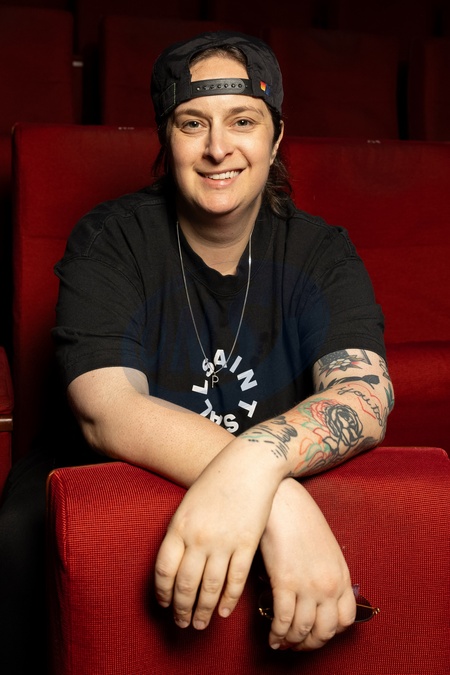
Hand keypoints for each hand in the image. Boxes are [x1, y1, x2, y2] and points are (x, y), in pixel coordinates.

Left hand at [154, 442, 280, 630]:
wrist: (248, 465)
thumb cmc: (216, 480)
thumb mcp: (188, 504)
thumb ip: (180, 532)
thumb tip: (174, 564)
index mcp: (179, 526)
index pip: (164, 570)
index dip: (163, 593)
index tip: (164, 605)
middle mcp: (199, 537)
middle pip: (186, 584)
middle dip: (182, 608)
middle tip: (181, 623)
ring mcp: (224, 542)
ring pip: (210, 588)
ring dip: (204, 610)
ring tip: (199, 624)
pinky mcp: (247, 544)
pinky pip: (235, 580)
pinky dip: (229, 600)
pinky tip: (224, 611)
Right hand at [259, 478, 355, 650]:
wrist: (282, 499)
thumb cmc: (299, 516)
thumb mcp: (323, 545)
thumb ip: (324, 570)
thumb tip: (314, 591)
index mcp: (341, 574)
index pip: (346, 619)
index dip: (330, 632)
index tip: (317, 633)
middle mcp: (329, 585)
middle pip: (325, 630)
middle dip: (311, 643)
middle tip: (298, 644)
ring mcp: (308, 585)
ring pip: (303, 630)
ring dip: (292, 642)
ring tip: (282, 642)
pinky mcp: (285, 582)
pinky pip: (283, 620)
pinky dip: (277, 633)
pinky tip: (272, 635)